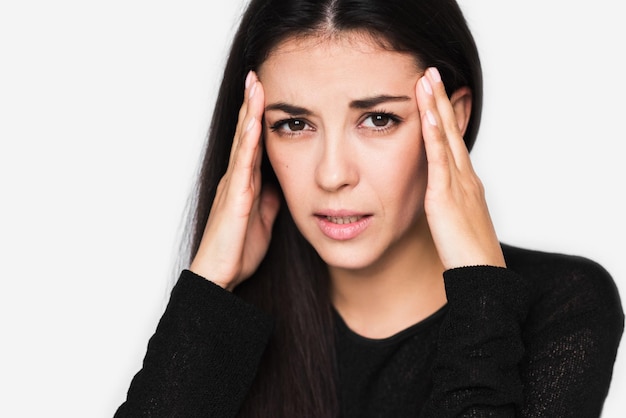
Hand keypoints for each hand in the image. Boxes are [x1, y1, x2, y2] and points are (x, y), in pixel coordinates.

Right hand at [190, 71, 280, 289]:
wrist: (219, 277)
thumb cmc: (237, 250)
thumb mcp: (262, 220)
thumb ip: (268, 200)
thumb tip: (278, 184)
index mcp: (244, 183)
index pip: (253, 143)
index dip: (258, 117)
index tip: (264, 92)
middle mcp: (236, 179)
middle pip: (245, 135)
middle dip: (251, 105)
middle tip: (256, 76)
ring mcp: (233, 187)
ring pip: (243, 143)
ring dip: (249, 114)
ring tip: (254, 87)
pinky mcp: (234, 200)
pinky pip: (242, 166)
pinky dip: (248, 143)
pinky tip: (253, 124)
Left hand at [416, 67, 504, 269]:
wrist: (481, 276)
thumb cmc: (469, 253)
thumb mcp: (457, 221)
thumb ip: (449, 203)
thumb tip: (438, 196)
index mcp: (465, 183)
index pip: (452, 141)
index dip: (443, 116)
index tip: (434, 93)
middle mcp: (464, 177)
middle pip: (451, 131)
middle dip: (441, 100)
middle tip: (431, 72)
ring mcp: (457, 184)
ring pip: (446, 138)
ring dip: (436, 108)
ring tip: (427, 80)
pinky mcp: (447, 197)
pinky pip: (440, 161)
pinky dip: (434, 137)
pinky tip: (427, 117)